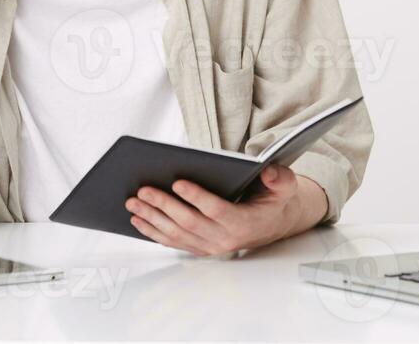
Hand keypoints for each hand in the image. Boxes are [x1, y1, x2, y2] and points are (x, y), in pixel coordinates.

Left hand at [124, 165, 325, 256]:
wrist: (271, 224)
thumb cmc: (272, 201)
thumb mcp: (284, 186)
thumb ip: (280, 178)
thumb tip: (269, 171)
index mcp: (244, 222)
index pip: (216, 210)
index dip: (196, 197)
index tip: (178, 182)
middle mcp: (224, 238)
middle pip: (189, 222)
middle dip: (164, 205)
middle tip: (143, 190)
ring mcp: (209, 246)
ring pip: (176, 234)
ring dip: (152, 218)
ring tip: (133, 203)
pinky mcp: (198, 247)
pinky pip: (172, 242)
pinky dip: (152, 232)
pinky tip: (138, 219)